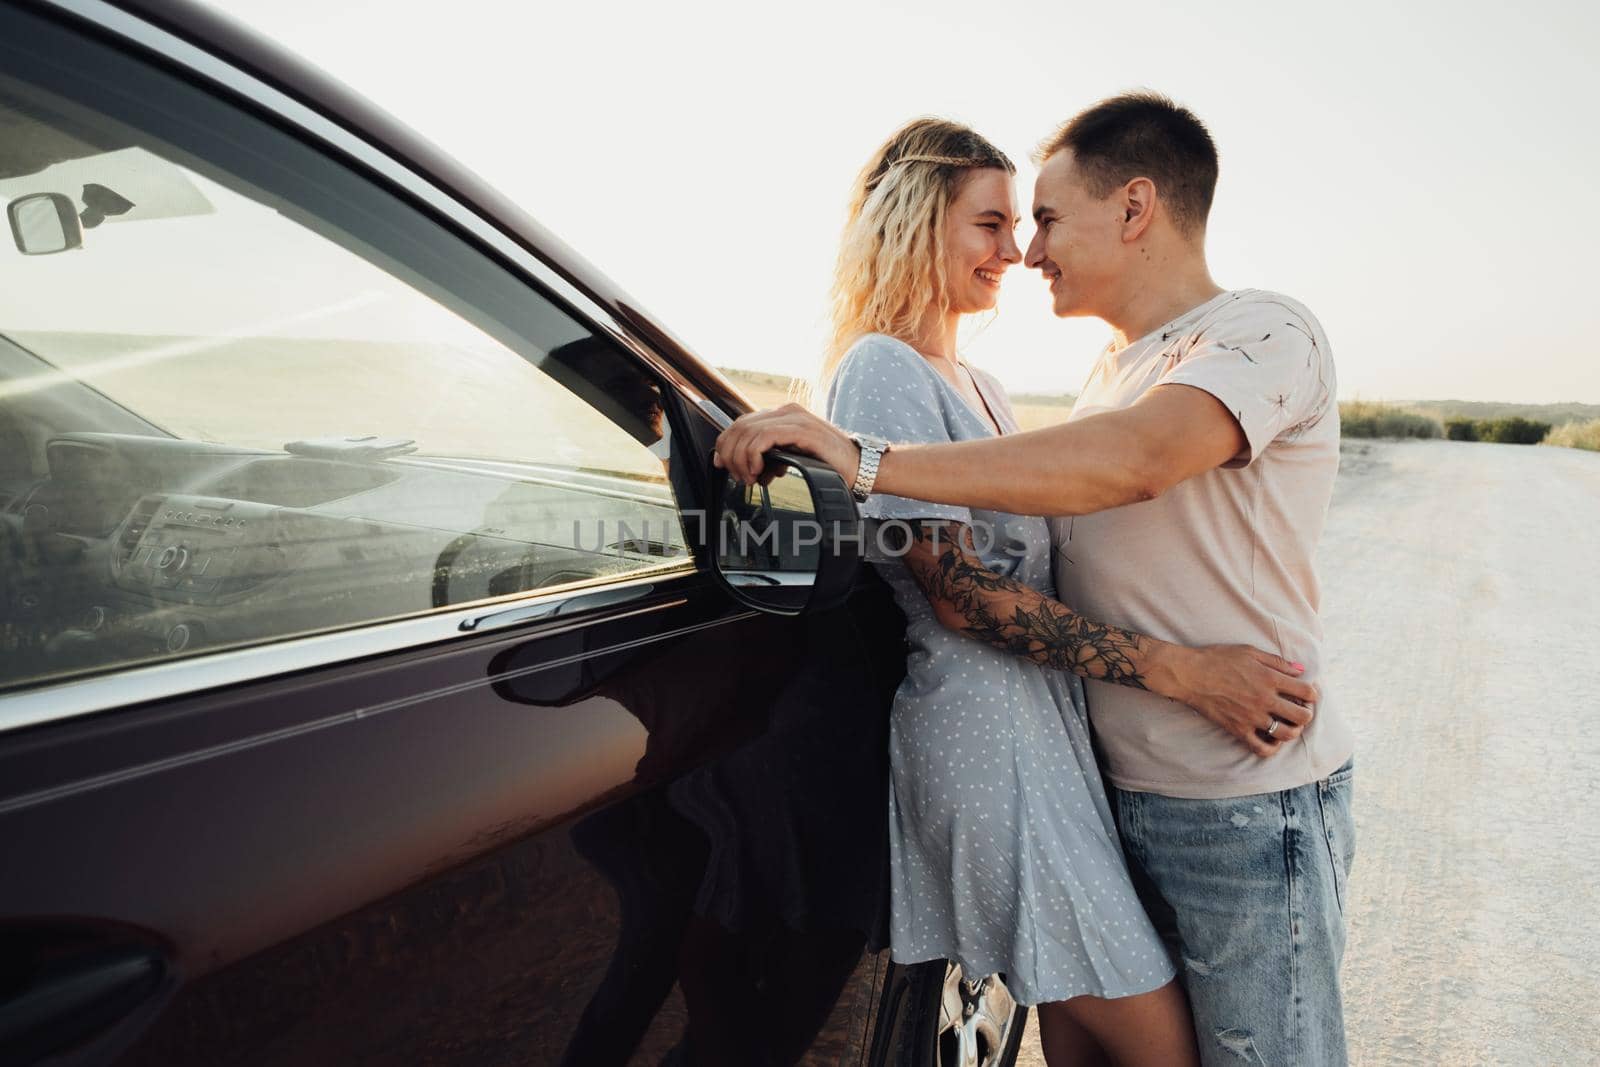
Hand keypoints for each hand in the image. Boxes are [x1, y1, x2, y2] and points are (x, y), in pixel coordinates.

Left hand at [713, 404, 859, 484]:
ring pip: (748, 433)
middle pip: (739, 427)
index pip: (741, 423)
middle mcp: (786, 411)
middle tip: (738, 476)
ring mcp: (794, 418)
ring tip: (750, 478)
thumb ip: (769, 456)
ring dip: (741, 459)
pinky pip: (764, 438)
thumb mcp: (792, 457)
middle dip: (730, 454)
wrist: (860, 467)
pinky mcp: (801, 430)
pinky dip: (754, 456)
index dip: (725, 444)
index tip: (722, 464)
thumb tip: (745, 467)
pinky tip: (760, 471)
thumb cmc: (829, 465)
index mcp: (782, 415)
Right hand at [1157, 644, 1318, 757]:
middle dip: (1307, 714)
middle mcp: (1264, 700)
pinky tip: (1271, 738)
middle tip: (1299, 710)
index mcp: (1270, 678)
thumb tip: (1301, 670)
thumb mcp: (1249, 652)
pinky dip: (1272, 748)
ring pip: (1287, 734)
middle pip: (1302, 716)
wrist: (1189, 674)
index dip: (1312, 694)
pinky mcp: (1238, 730)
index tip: (1307, 693)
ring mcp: (1251, 717)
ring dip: (1293, 731)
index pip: (1307, 692)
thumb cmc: (1218, 659)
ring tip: (1288, 724)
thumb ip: (1278, 662)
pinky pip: (1262, 748)